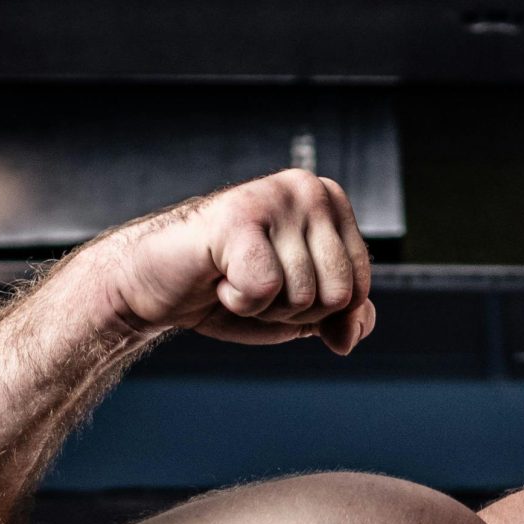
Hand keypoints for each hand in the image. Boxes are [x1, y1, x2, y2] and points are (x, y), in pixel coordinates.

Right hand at [77, 170, 376, 352]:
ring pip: (303, 296)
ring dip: (264, 306)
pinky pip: (266, 290)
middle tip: (255, 282)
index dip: (320, 310)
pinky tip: (219, 277)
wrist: (162, 286)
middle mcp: (308, 188)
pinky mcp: (238, 217)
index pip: (361, 288)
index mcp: (332, 201)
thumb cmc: (235, 288)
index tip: (280, 284)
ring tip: (234, 276)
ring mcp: (273, 197)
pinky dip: (240, 302)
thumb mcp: (304, 311)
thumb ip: (346, 319)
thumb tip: (352, 336)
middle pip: (339, 294)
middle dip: (295, 310)